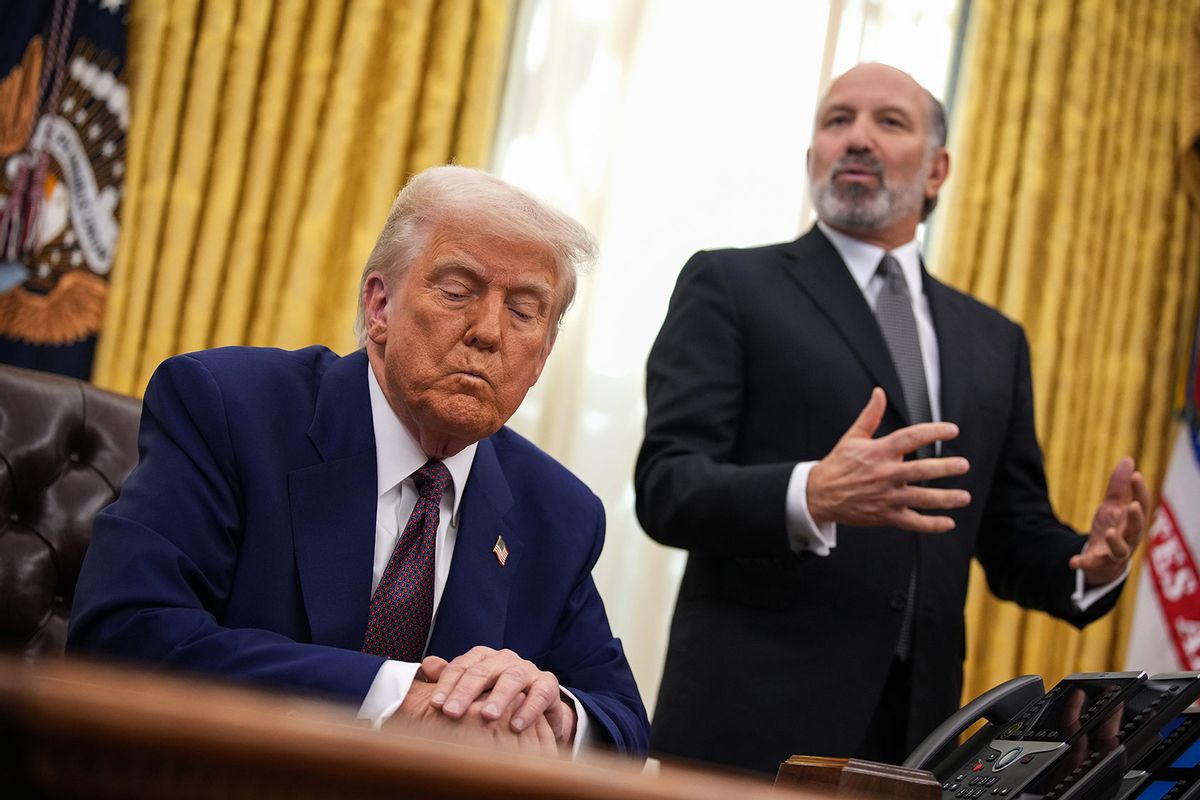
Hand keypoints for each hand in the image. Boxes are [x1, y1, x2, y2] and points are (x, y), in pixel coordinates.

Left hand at [420, 647, 573, 743]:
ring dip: (499, 697)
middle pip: (483, 670)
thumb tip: (426, 665)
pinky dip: (529, 709)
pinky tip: (516, 726)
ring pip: (512, 678)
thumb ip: (450, 678)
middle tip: (452, 712)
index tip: (434, 705)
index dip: (446, 685)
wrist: (537, 709)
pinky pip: (540, 693)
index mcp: (483, 658)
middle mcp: (504, 660)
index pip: (461, 666)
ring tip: (487, 716)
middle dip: (466, 692)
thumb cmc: (497, 697)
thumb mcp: (473, 690)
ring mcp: (527, 670)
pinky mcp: (548, 684)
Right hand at [807, 387, 971, 530]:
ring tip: (964, 497)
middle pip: (922, 469)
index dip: (934, 432)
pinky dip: (932, 525)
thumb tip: (879, 393)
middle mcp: (885, 474)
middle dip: (946, 467)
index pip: (911, 438)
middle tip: (963, 465)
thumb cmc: (838, 464)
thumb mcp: (852, 437)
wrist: (819, 495)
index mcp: (879, 452)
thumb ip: (870, 415)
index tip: (952, 430)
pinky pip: (913, 522)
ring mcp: (887, 497)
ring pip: (922, 498)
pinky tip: (948, 523)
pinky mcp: (886, 516)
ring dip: (946, 499)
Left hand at [1069, 457, 1150, 584]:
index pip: (1142, 505)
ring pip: (1120, 550)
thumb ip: (1119, 486)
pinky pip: (1092, 564)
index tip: (1136, 475)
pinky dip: (1084, 563)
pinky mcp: (1099, 564)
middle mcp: (1129, 538)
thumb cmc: (1114, 529)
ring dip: (1116, 542)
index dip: (1140, 491)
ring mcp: (1115, 553)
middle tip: (1132, 505)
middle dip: (1136, 518)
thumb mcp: (1113, 506)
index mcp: (1132, 522)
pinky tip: (1072, 561)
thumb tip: (1128, 459)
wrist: (1105, 562)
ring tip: (1109, 532)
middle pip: (1137, 529)